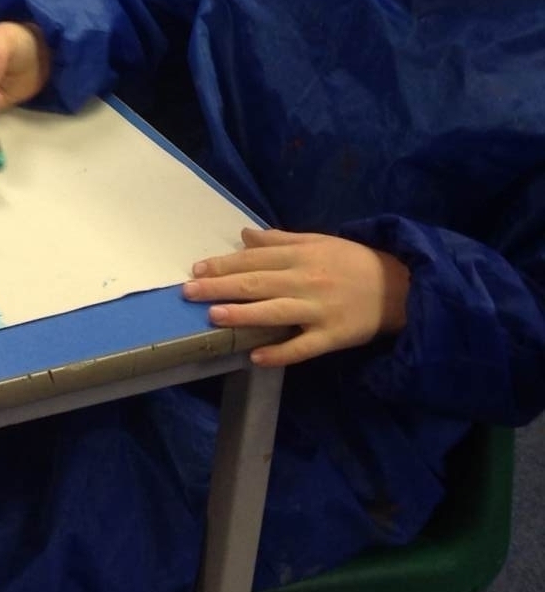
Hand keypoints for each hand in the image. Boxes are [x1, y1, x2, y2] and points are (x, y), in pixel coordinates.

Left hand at [183, 227, 410, 367]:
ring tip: (214, 316)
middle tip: (189, 292)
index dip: (224, 264)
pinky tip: (256, 356)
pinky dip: (280, 353)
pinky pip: (303, 347)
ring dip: (243, 314)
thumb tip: (245, 235)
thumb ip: (280, 240)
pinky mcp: (333, 336)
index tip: (196, 269)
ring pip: (275, 312)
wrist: (401, 286)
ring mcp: (319, 310)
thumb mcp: (318, 242)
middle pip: (257, 283)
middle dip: (220, 286)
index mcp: (301, 255)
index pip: (254, 259)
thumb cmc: (352, 262)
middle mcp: (306, 280)